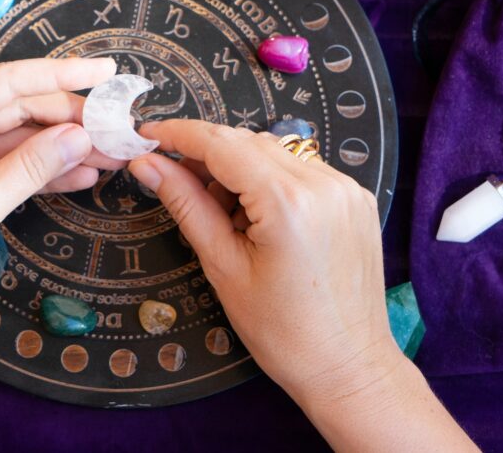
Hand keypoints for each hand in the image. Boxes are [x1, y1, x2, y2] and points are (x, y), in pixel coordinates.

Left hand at [0, 57, 119, 336]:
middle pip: (18, 108)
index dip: (61, 74)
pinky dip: (43, 171)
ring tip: (113, 154)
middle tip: (118, 129)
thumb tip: (79, 137)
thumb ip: (28, 169)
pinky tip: (83, 174)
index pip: (7, 82)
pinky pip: (10, 165)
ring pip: (20, 138)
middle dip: (70, 119)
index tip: (105, 71)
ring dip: (64, 147)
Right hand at [127, 121, 398, 404]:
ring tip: (220, 212)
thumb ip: (186, 204)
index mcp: (289, 202)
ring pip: (275, 152)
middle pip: (248, 141)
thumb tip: (146, 165)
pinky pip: (301, 169)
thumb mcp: (223, 267)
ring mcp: (345, 188)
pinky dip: (269, 179)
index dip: (179, 134)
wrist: (349, 367)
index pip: (222, 144)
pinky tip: (254, 214)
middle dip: (205, 153)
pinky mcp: (356, 198)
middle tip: (170, 174)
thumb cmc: (283, 332)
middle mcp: (323, 183)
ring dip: (238, 167)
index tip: (146, 135)